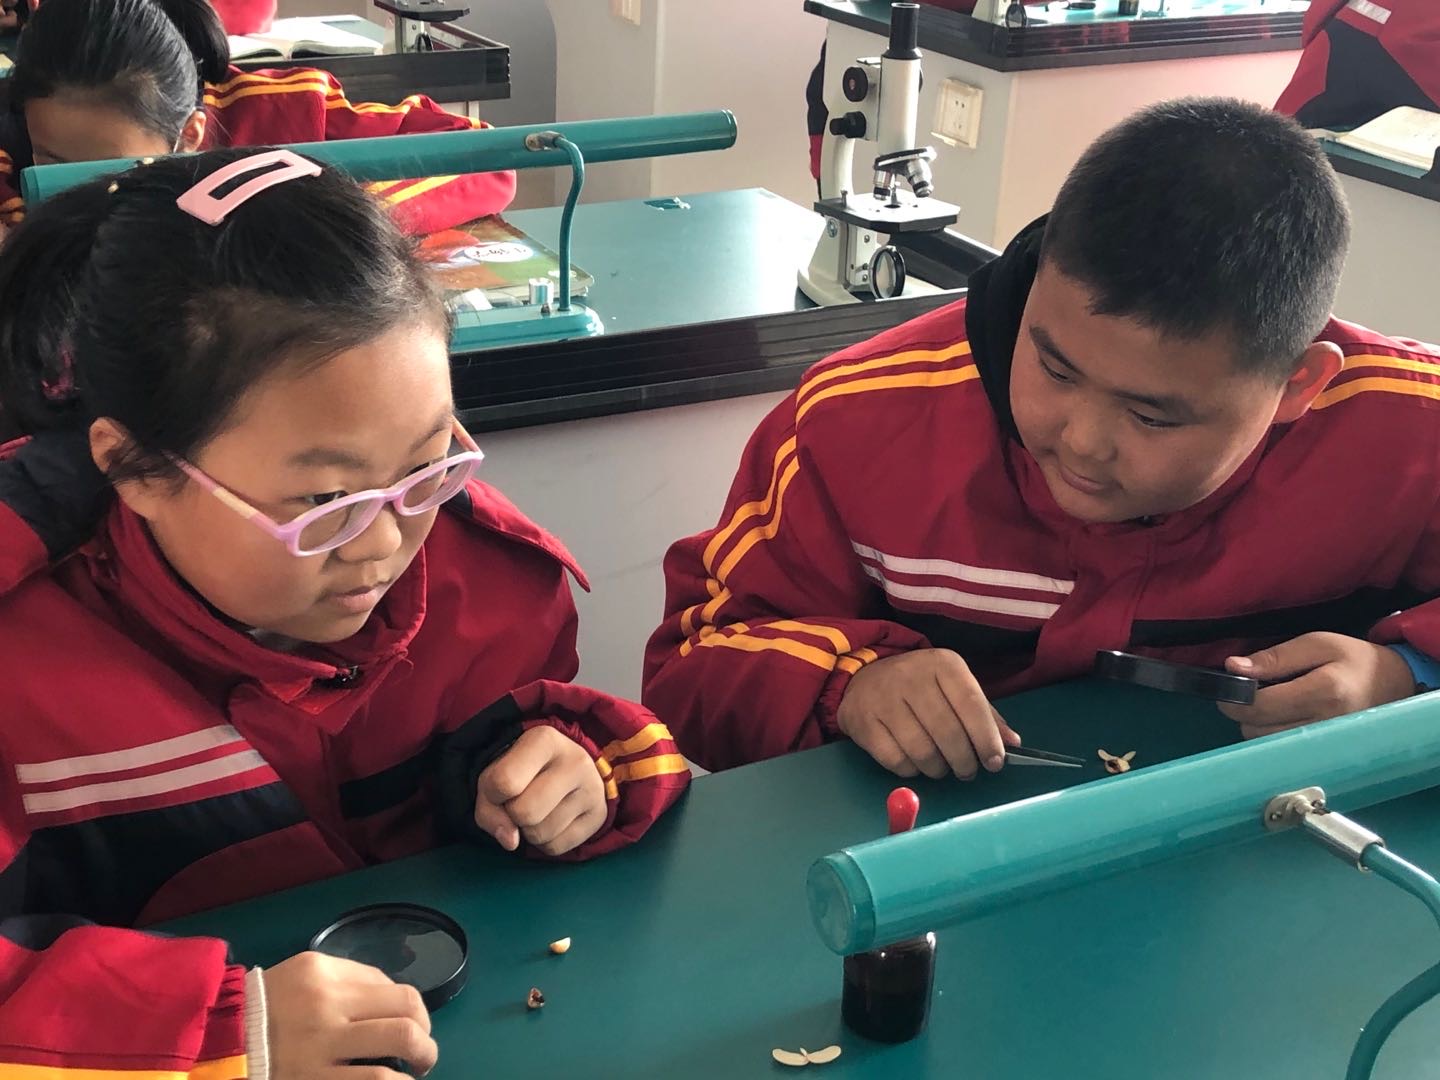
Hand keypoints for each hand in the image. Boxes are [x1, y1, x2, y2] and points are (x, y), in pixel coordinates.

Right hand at [263, 952, 435, 1078]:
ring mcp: (319, 1048)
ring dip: (420, 1060)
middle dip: (426, 1036)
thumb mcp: (303, 975)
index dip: (416, 1011)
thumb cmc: (266, 1009)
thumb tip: (397, 1003)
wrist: (215, 1045)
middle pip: (406, 1014)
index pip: (395, 989)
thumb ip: (349, 980)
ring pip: (398, 1048)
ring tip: (418, 1070)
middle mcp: (326, 1006)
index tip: (415, 1027)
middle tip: (423, 1054)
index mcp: (325, 974)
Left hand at [473, 725, 607, 855]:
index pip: (505, 782)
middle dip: (513, 816)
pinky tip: (551, 820)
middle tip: (520, 801)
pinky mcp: (599, 815)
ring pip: (540, 834)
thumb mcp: (494, 777)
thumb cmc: (521, 771)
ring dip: (528, 831)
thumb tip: (511, 841)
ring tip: (538, 809)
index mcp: (544, 740)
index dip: (492, 795)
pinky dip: (545, 842)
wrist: (565, 767)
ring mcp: (592, 788)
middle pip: (525, 813)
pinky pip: (556, 848)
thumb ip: (489, 809)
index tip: (502, 788)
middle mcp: (575, 760)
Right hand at [836, 649, 1019, 778]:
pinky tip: (915, 761)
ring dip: (938, 768)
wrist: (864, 677)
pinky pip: (896, 761)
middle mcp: (911, 676)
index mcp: (942, 663)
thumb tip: (1011, 744)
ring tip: (942, 766)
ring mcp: (883, 699)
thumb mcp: (954, 688)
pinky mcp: (863, 722)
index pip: (971, 703)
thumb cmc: (920, 686)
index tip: (995, 762)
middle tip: (968, 770)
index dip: (986, 738)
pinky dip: (912, 770)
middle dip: (964, 761)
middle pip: (947, 732)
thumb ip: (984, 714)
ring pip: (922, 752)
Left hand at [1219, 633, 1414, 738]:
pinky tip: (1283, 719)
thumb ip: (1273, 657)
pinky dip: (1273, 736)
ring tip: (1273, 704)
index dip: (1234, 698)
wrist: (1395, 684)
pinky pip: (1282, 752)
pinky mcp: (1326, 756)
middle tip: (1252, 692)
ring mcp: (1327, 745)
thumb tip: (1232, 667)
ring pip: (1266, 744)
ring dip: (1257, 725)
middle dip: (1244, 711)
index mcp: (1324, 692)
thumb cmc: (1353, 660)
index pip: (1260, 706)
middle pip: (1257, 730)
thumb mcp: (1316, 644)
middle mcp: (1325, 724)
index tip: (1230, 686)